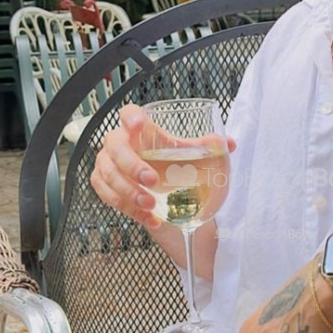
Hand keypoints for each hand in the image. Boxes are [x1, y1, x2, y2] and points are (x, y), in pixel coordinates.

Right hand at [90, 103, 235, 231]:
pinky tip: (150, 218)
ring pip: (109, 176)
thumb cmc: (169, 162)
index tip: (140, 125)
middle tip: (153, 181)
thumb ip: (206, 147)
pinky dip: (129, 210)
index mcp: (137, 129)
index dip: (131, 117)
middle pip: (116, 148)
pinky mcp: (103, 185)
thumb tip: (229, 144)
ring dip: (129, 193)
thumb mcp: (188, 154)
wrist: (159, 187)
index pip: (128, 113)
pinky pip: (109, 197)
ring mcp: (106, 164)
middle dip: (132, 166)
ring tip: (151, 205)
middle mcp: (118, 143)